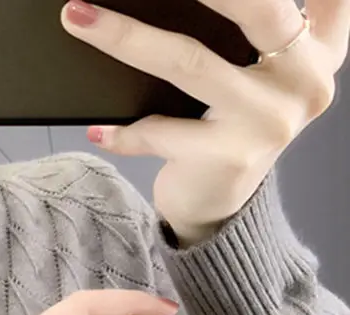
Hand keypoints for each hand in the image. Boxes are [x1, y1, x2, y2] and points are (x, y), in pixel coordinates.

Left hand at [61, 0, 348, 244]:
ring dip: (125, 38)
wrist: (217, 208)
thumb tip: (170, 2)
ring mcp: (266, 122)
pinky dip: (124, 130)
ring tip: (80, 17)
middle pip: (254, 8)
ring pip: (188, 62)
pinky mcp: (226, 158)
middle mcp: (304, 81)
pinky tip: (100, 129)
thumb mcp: (262, 75)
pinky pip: (158, 130)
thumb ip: (262, 26)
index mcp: (320, 49)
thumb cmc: (230, 130)